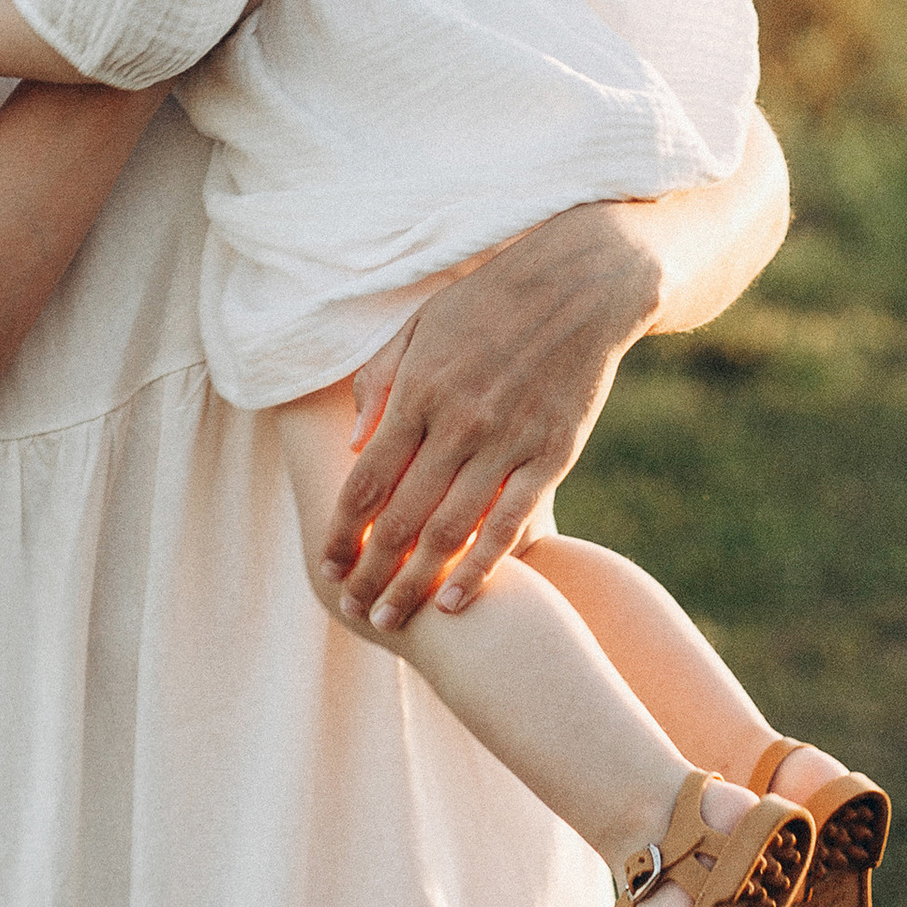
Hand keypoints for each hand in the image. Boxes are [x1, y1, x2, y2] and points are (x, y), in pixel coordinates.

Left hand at [322, 204, 664, 628]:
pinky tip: (455, 601)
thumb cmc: (489, 302)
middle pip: (402, 518)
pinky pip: (511, 525)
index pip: (366, 479)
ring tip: (390, 620)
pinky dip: (480, 570)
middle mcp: (459, 422)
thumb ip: (380, 382)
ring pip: (451, 532)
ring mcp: (508, 442)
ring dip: (414, 584)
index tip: (327, 566)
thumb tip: (352, 444)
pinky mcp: (553, 456)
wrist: (579, 286)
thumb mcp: (420, 325)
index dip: (342, 531)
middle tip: (351, 610)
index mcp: (419, 389)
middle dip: (370, 573)